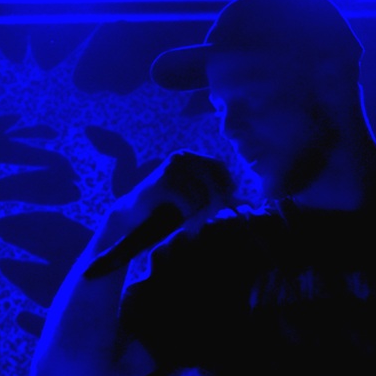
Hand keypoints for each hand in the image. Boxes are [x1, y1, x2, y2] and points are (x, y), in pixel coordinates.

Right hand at [118, 150, 236, 231]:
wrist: (130, 217)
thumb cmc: (165, 210)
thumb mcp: (192, 197)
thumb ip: (213, 196)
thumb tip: (245, 203)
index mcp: (189, 157)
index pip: (219, 167)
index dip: (226, 186)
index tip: (225, 204)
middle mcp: (181, 157)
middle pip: (214, 182)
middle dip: (214, 204)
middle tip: (203, 218)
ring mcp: (171, 168)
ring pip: (203, 195)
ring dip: (198, 212)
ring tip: (187, 219)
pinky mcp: (163, 182)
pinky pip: (189, 201)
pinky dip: (186, 214)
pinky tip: (178, 217)